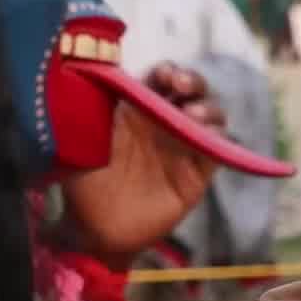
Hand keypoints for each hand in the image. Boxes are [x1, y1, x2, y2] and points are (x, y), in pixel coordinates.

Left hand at [56, 71, 224, 261]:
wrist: (93, 229)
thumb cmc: (83, 180)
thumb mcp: (82, 137)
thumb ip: (92, 107)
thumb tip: (92, 71)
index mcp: (139, 107)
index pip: (162, 78)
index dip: (167, 71)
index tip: (163, 75)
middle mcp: (165, 123)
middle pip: (193, 91)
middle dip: (193, 81)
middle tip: (180, 85)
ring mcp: (183, 147)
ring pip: (211, 117)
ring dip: (207, 109)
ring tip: (191, 115)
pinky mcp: (196, 175)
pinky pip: (218, 151)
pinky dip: (219, 140)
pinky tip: (207, 137)